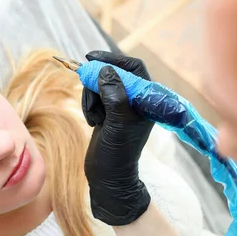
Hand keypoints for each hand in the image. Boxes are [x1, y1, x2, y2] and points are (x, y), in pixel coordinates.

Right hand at [82, 51, 153, 225]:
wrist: (109, 177)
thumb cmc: (118, 154)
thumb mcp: (117, 124)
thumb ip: (115, 96)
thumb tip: (106, 71)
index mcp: (147, 99)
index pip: (133, 68)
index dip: (113, 60)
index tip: (91, 58)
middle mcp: (136, 100)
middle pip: (112, 74)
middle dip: (97, 84)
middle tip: (89, 97)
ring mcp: (121, 106)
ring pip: (100, 85)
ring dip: (91, 98)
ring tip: (94, 119)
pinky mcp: (109, 112)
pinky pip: (95, 97)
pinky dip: (89, 105)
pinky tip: (93, 122)